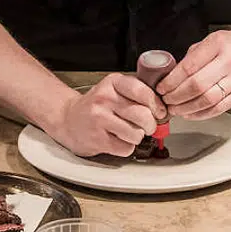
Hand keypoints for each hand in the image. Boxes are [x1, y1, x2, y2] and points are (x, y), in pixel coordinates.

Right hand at [48, 73, 165, 158]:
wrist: (68, 119)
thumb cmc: (96, 106)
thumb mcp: (113, 89)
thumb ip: (136, 93)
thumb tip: (162, 107)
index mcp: (112, 83)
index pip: (142, 91)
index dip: (156, 104)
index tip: (160, 111)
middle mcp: (104, 99)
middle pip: (143, 115)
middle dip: (150, 124)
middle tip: (147, 126)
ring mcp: (99, 120)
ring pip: (136, 134)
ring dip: (137, 137)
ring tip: (129, 132)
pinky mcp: (97, 139)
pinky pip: (125, 148)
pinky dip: (126, 147)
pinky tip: (118, 140)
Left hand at [158, 26, 230, 119]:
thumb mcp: (211, 40)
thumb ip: (192, 57)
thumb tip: (171, 78)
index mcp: (218, 44)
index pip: (189, 67)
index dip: (171, 81)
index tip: (161, 87)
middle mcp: (230, 61)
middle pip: (197, 86)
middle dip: (176, 97)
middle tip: (165, 101)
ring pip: (208, 100)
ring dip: (187, 108)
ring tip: (175, 109)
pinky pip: (219, 108)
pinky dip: (201, 114)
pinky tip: (190, 113)